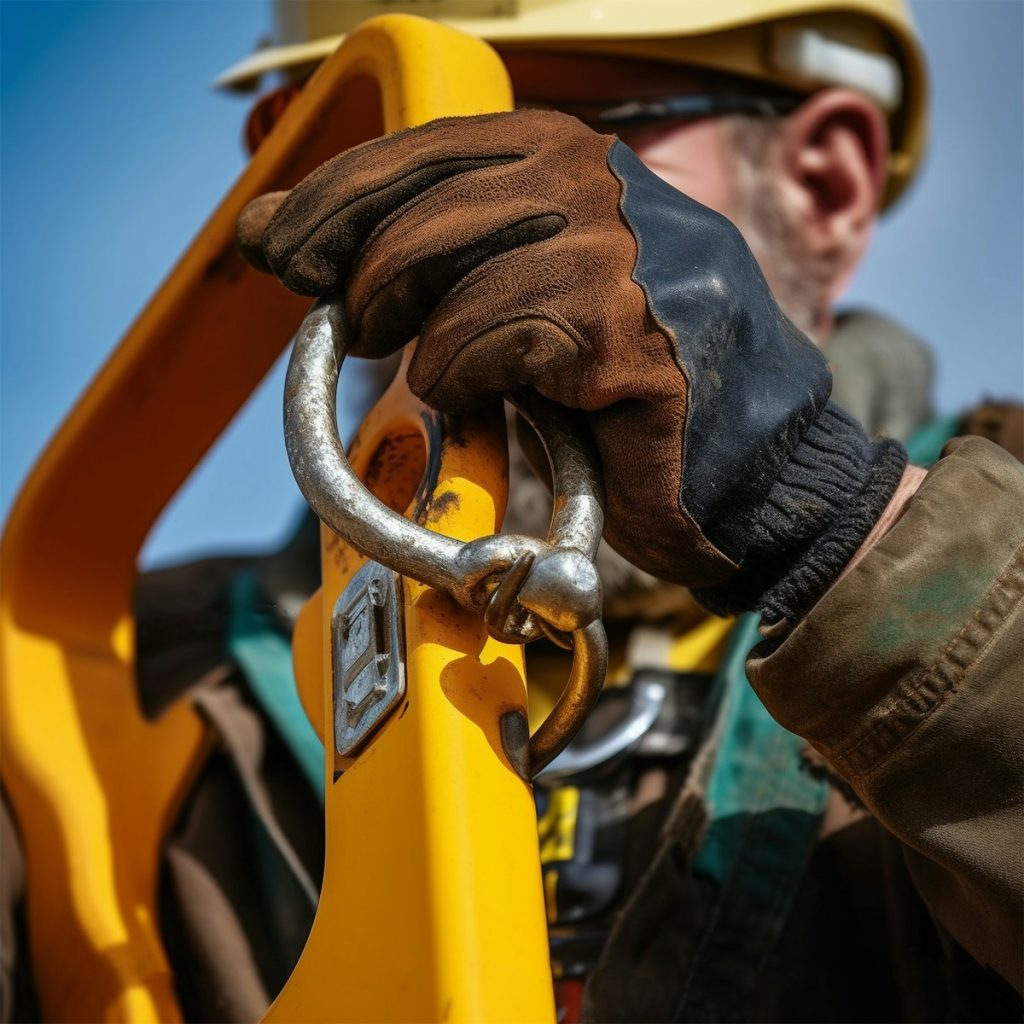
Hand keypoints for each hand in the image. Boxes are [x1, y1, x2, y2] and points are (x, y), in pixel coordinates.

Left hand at [238, 110, 904, 621]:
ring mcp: (620, 248)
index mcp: (570, 156)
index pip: (422, 147)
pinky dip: (467, 380)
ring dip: (422, 341)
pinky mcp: (625, 326)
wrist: (746, 467)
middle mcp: (598, 182)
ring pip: (451, 277)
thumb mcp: (522, 288)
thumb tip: (281, 232)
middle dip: (359, 274)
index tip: (279, 244)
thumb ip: (430, 252)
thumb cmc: (624, 384)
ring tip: (442, 378)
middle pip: (420, 207)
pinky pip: (490, 341)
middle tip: (351, 329)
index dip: (335, 196)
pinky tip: (494, 403)